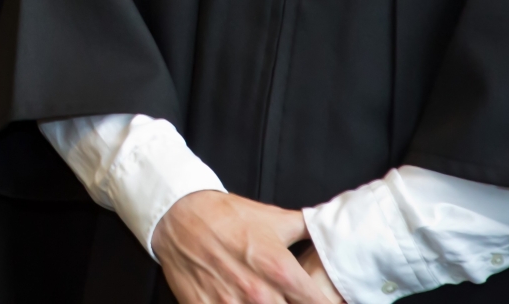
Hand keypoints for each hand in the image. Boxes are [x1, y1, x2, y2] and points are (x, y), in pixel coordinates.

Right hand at [152, 191, 339, 303]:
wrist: (177, 213)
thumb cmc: (226, 215)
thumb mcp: (273, 218)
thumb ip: (307, 229)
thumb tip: (331, 233)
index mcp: (281, 270)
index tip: (322, 300)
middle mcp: (260, 293)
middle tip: (287, 298)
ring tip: (261, 298)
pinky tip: (238, 301)